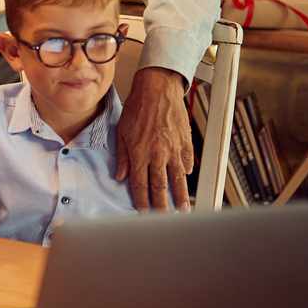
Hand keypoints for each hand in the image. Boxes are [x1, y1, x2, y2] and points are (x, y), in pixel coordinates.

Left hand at [116, 66, 193, 211]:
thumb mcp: (121, 131)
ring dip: (180, 196)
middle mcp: (157, 154)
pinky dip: (187, 171)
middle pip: (160, 187)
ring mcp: (174, 149)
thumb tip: (120, 176)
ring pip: (177, 179)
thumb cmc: (138, 107)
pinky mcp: (185, 142)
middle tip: (165, 218)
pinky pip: (187, 161)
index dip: (142, 201)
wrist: (158, 88)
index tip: (144, 213)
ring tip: (183, 209)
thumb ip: (122, 156)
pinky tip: (186, 178)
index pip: (140, 185)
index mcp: (139, 153)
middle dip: (162, 206)